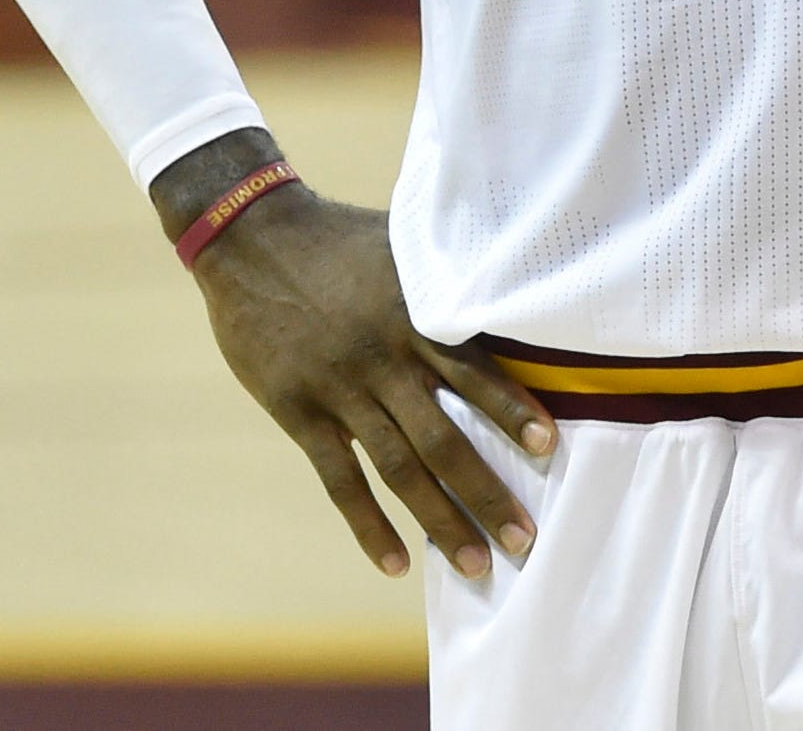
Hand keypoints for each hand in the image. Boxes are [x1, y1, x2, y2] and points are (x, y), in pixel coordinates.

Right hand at [188, 184, 552, 579]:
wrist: (253, 238)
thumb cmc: (343, 238)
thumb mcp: (406, 244)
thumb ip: (452, 274)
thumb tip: (515, 273)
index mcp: (417, 317)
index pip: (475, 374)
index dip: (513, 412)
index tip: (550, 449)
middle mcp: (384, 361)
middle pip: (444, 439)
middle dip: (487, 492)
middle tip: (525, 538)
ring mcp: (340, 391)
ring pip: (399, 470)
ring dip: (439, 520)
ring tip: (477, 564)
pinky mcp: (300, 412)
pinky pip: (339, 480)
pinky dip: (366, 524)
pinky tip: (394, 563)